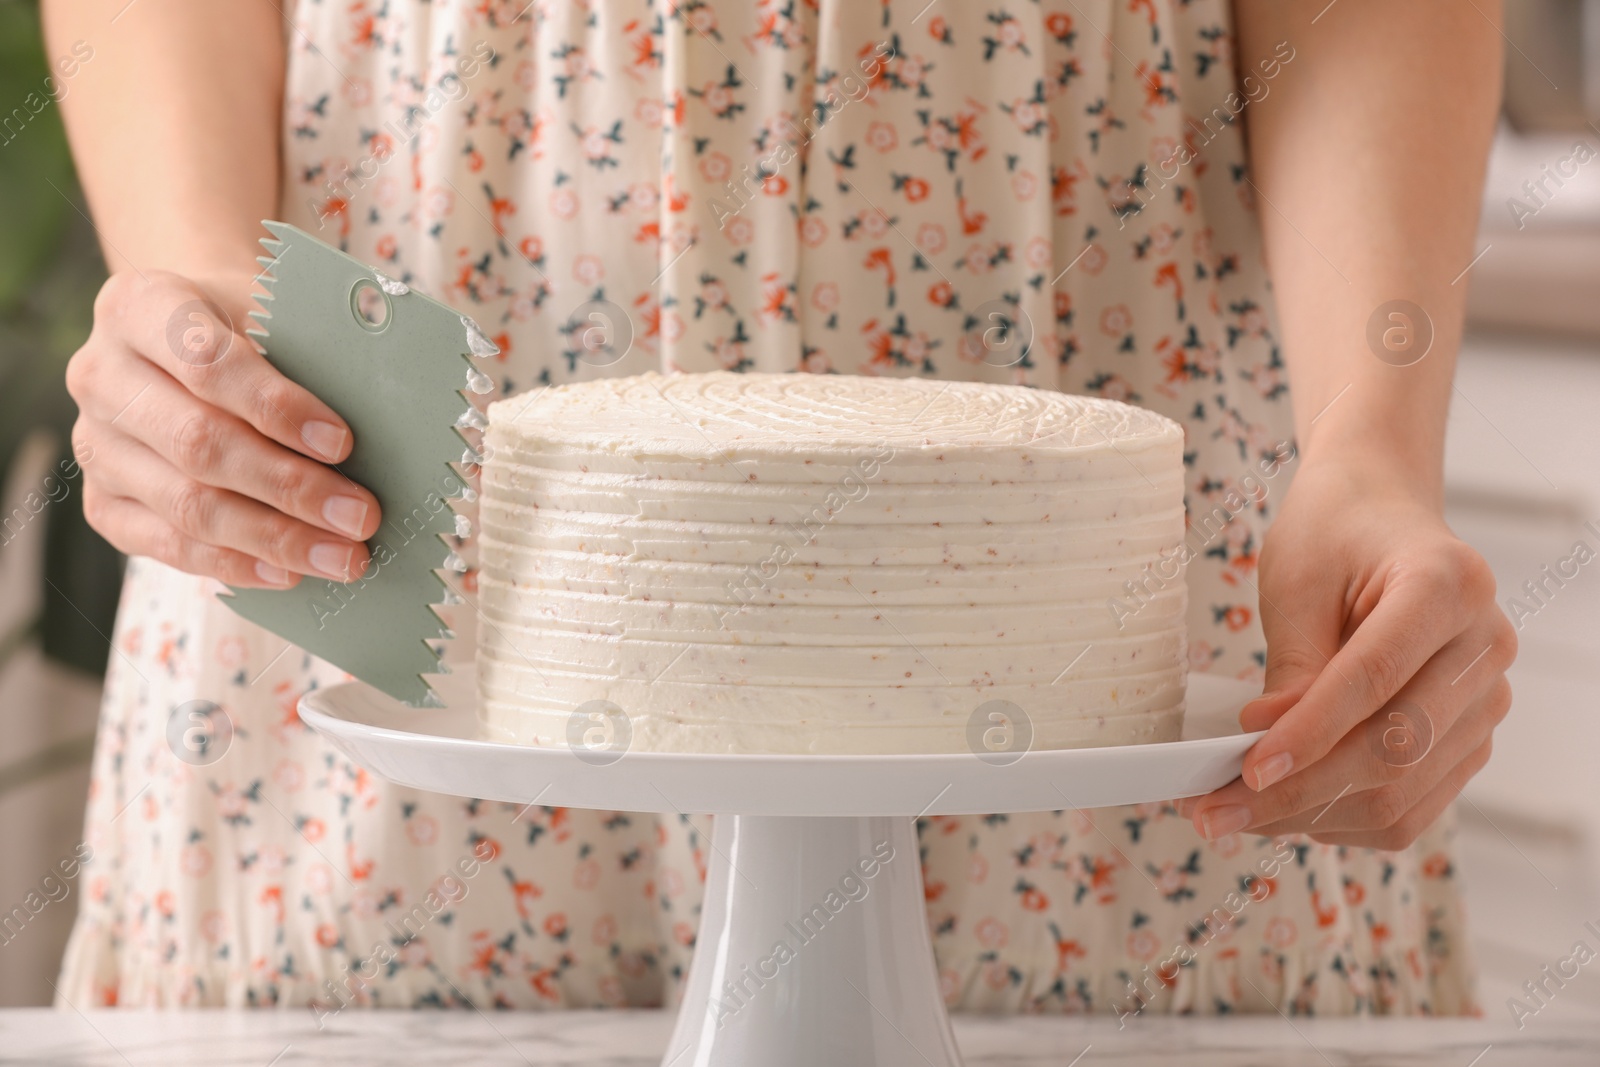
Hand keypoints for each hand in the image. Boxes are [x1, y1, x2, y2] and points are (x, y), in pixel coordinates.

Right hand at [67, 268, 380, 586]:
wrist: (184, 337)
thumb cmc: (245, 324)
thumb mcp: (271, 312)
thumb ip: (305, 357)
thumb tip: (382, 430)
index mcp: (138, 307)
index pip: (205, 362)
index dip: (276, 407)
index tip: (342, 443)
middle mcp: (100, 376)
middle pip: (197, 444)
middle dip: (289, 488)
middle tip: (361, 517)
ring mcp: (93, 444)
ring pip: (184, 505)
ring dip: (274, 538)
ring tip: (343, 557)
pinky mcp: (100, 500)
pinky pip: (164, 545)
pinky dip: (233, 563)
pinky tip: (289, 573)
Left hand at [1179, 454, 1515, 848]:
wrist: (1380, 516)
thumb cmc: (1334, 536)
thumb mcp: (1297, 581)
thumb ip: (1293, 668)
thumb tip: (1269, 755)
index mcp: (1449, 584)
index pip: (1377, 678)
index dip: (1310, 733)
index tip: (1248, 770)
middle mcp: (1485, 646)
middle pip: (1396, 748)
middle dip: (1298, 790)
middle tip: (1213, 808)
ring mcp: (1488, 698)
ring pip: (1404, 793)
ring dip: (1313, 816)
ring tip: (1235, 813)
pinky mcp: (1470, 738)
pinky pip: (1412, 806)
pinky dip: (1343, 819)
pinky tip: (1284, 810)